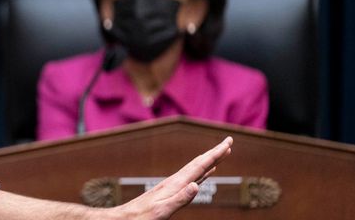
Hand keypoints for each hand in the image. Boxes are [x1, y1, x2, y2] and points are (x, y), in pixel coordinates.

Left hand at [110, 136, 232, 219]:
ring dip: (209, 161)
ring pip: (195, 169)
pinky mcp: (170, 191)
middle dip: (214, 153)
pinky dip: (200, 173)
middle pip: (198, 163)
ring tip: (220, 154)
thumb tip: (196, 185)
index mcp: (176, 184)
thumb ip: (180, 199)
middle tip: (229, 142)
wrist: (126, 217)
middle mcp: (175, 181)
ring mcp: (172, 185)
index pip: (200, 165)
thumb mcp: (163, 210)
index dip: (215, 154)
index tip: (228, 142)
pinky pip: (190, 178)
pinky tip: (203, 174)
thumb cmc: (143, 217)